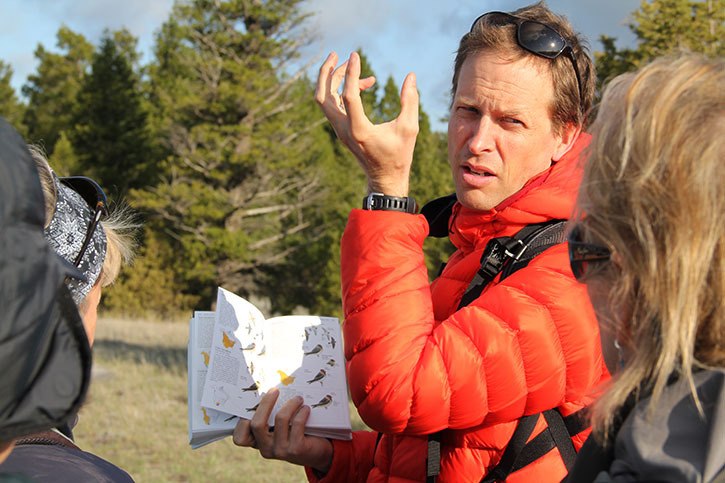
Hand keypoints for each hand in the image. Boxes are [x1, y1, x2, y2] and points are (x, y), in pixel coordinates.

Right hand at [233, 388, 333, 473]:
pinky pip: (297, 424)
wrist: (317, 452)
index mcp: (257, 442)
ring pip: (280, 419)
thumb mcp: (279, 426)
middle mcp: (266, 449)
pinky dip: (301, 412)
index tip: (253, 402)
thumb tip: (269, 388)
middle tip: (275, 390)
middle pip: (257, 424)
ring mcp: (280, 451)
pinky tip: (305, 408)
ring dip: (290, 404)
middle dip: (266, 403)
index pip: (240, 438)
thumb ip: (270, 414)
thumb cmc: (294, 433)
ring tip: (298, 398)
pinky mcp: (296, 450)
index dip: (242, 421)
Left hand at [315, 51, 419, 196]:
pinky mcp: (341, 130)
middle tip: (336, 54)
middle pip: (322, 96)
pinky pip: (334, 105)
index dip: (350, 73)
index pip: (347, 95)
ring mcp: (340, 131)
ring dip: (333, 79)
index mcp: (359, 130)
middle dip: (326, 72)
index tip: (355, 55)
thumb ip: (410, 100)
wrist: (385, 178)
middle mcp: (344, 129)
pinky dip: (342, 90)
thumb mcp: (409, 128)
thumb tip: (410, 76)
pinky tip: (366, 84)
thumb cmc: (399, 155)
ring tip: (351, 64)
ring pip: (325, 99)